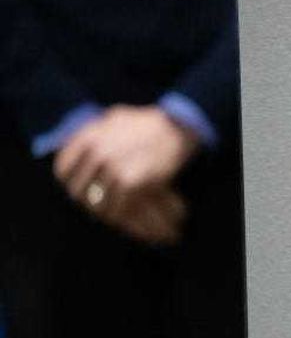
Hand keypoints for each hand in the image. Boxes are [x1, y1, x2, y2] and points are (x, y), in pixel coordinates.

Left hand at [54, 105, 198, 244]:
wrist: (180, 127)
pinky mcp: (132, 181)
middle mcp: (97, 152)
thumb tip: (79, 146)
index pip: (64, 169)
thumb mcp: (116, 119)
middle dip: (89, 203)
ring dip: (108, 214)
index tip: (82, 190)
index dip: (70, 183)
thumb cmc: (151, 123)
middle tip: (102, 209)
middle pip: (80, 190)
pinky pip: (120, 207)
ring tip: (117, 218)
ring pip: (99, 203)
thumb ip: (96, 132)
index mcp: (89, 137)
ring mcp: (113, 168)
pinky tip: (130, 218)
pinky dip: (124, 215)